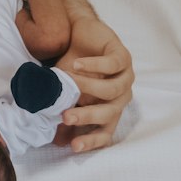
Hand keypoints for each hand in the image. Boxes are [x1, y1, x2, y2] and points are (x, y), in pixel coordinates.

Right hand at [54, 19, 133, 153]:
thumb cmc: (73, 66)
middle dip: (87, 117)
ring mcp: (125, 77)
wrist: (78, 33)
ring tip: (68, 80)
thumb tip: (55, 138)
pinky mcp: (123, 57)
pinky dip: (93, 66)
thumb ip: (63, 110)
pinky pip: (112, 65)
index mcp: (109, 108)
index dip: (91, 141)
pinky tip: (77, 64)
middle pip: (110, 113)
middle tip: (66, 117)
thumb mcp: (64, 90)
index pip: (105, 132)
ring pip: (112, 90)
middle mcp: (120, 97)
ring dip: (88, 87)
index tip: (73, 147)